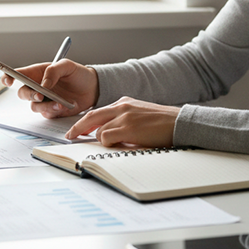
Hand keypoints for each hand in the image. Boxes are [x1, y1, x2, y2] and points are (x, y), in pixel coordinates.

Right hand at [6, 58, 98, 117]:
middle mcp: (37, 87)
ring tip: (59, 103)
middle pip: (22, 93)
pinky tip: (64, 106)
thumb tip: (43, 84)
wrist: (92, 88)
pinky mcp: (51, 111)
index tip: (8, 80)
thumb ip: (53, 71)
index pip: (18, 74)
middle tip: (39, 95)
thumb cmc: (78, 74)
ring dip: (45, 105)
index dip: (8, 76)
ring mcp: (43, 100)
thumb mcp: (67, 65)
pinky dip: (54, 111)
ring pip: (34, 106)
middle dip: (29, 95)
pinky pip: (46, 114)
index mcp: (37, 73)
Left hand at [65, 97, 179, 147]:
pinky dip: (109, 144)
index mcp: (124, 103)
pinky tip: (122, 146)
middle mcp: (121, 107)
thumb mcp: (139, 115)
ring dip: (103, 141)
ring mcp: (123, 117)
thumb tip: (107, 134)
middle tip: (70, 136)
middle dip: (77, 128)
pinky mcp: (127, 128)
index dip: (86, 122)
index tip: (78, 130)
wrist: (179, 123)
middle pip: (90, 117)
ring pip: (99, 131)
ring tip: (117, 145)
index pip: (98, 112)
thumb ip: (123, 120)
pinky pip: (107, 138)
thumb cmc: (162, 123)